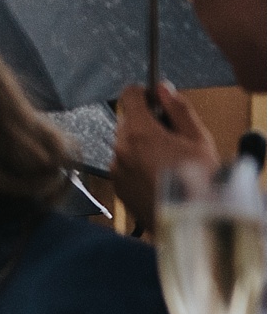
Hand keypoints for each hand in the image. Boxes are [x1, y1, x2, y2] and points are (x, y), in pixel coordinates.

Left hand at [113, 82, 218, 226]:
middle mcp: (120, 150)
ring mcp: (116, 170)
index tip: (156, 97)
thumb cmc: (197, 183)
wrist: (187, 223)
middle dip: (148, 122)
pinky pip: (125, 165)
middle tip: (173, 134)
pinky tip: (161, 173)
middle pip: (128, 121)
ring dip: (144, 144)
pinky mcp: (117, 187)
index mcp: (139, 133)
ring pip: (126, 144)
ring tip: (170, 159)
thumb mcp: (197, 138)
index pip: (129, 96)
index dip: (144, 92)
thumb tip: (164, 90)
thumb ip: (179, 109)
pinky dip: (139, 163)